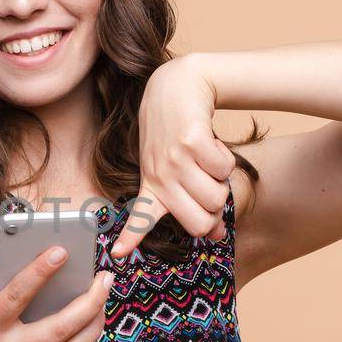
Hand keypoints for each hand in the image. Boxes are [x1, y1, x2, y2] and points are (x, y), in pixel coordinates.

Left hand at [110, 57, 236, 259]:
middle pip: (201, 224)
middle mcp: (160, 176)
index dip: (130, 238)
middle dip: (215, 212)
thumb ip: (192, 203)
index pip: (141, 219)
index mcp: (152, 185)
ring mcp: (174, 159)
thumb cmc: (176, 134)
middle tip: (211, 189)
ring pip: (217, 197)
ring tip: (207, 161)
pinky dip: (225, 157)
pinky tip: (210, 144)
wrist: (177, 86)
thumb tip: (217, 236)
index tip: (117, 254)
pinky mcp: (191, 141)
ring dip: (222, 181)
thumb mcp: (171, 168)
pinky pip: (224, 168)